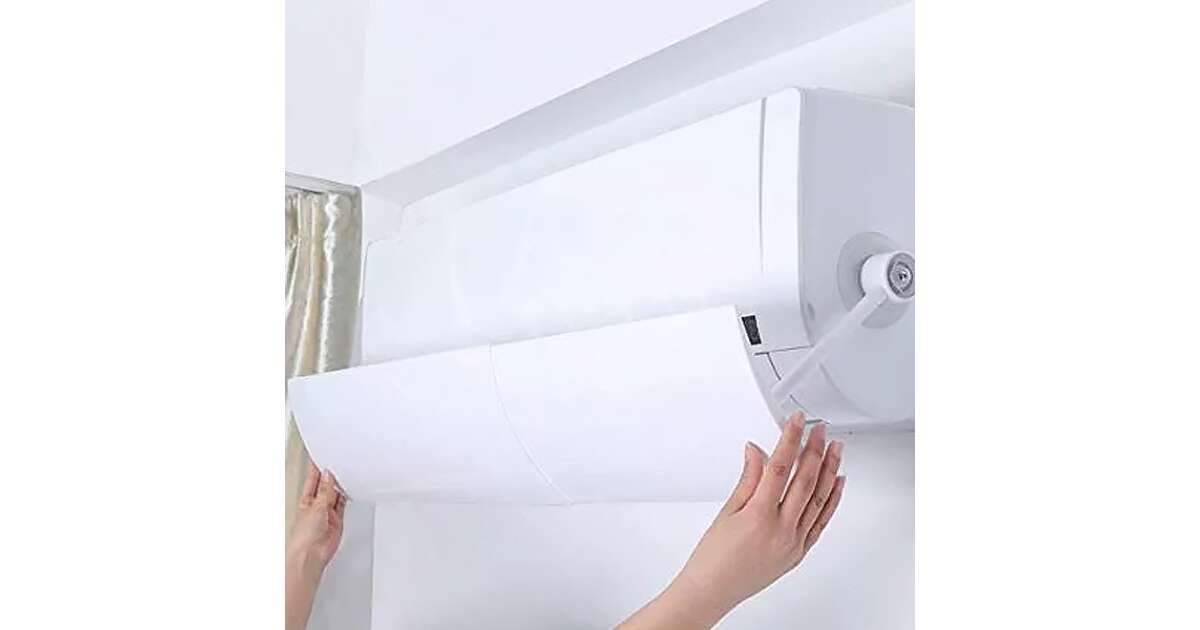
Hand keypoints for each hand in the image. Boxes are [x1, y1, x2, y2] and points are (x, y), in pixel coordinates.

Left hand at [286, 464, 346, 629]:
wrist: (312, 554)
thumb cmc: (305, 536)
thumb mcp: (316, 507)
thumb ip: (325, 491)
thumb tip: (328, 476)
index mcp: (306, 499)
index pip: (313, 478)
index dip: (317, 467)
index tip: (322, 454)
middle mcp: (316, 504)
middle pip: (325, 484)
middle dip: (331, 474)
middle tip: (338, 461)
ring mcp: (327, 512)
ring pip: (335, 493)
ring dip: (340, 484)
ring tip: (346, 472)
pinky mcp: (337, 519)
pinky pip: (343, 503)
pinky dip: (346, 496)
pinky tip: (349, 488)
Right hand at [618, 412, 844, 628]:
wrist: (713, 590)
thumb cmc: (713, 557)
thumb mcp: (727, 511)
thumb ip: (748, 479)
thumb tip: (757, 451)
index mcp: (759, 515)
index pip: (781, 467)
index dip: (791, 439)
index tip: (797, 422)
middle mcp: (781, 529)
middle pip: (804, 480)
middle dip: (814, 450)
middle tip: (820, 430)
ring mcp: (794, 542)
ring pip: (818, 499)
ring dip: (829, 471)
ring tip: (835, 450)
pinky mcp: (799, 552)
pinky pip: (821, 522)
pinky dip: (831, 501)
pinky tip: (837, 483)